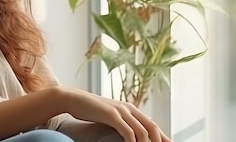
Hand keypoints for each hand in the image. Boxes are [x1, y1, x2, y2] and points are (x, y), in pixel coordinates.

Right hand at [57, 87, 171, 141]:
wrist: (72, 98)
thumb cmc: (89, 109)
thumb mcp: (109, 116)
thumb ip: (121, 122)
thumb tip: (130, 134)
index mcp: (131, 109)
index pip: (152, 125)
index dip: (163, 138)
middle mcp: (129, 108)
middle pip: (153, 128)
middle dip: (160, 141)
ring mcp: (121, 110)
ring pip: (143, 131)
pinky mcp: (111, 114)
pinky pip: (128, 131)